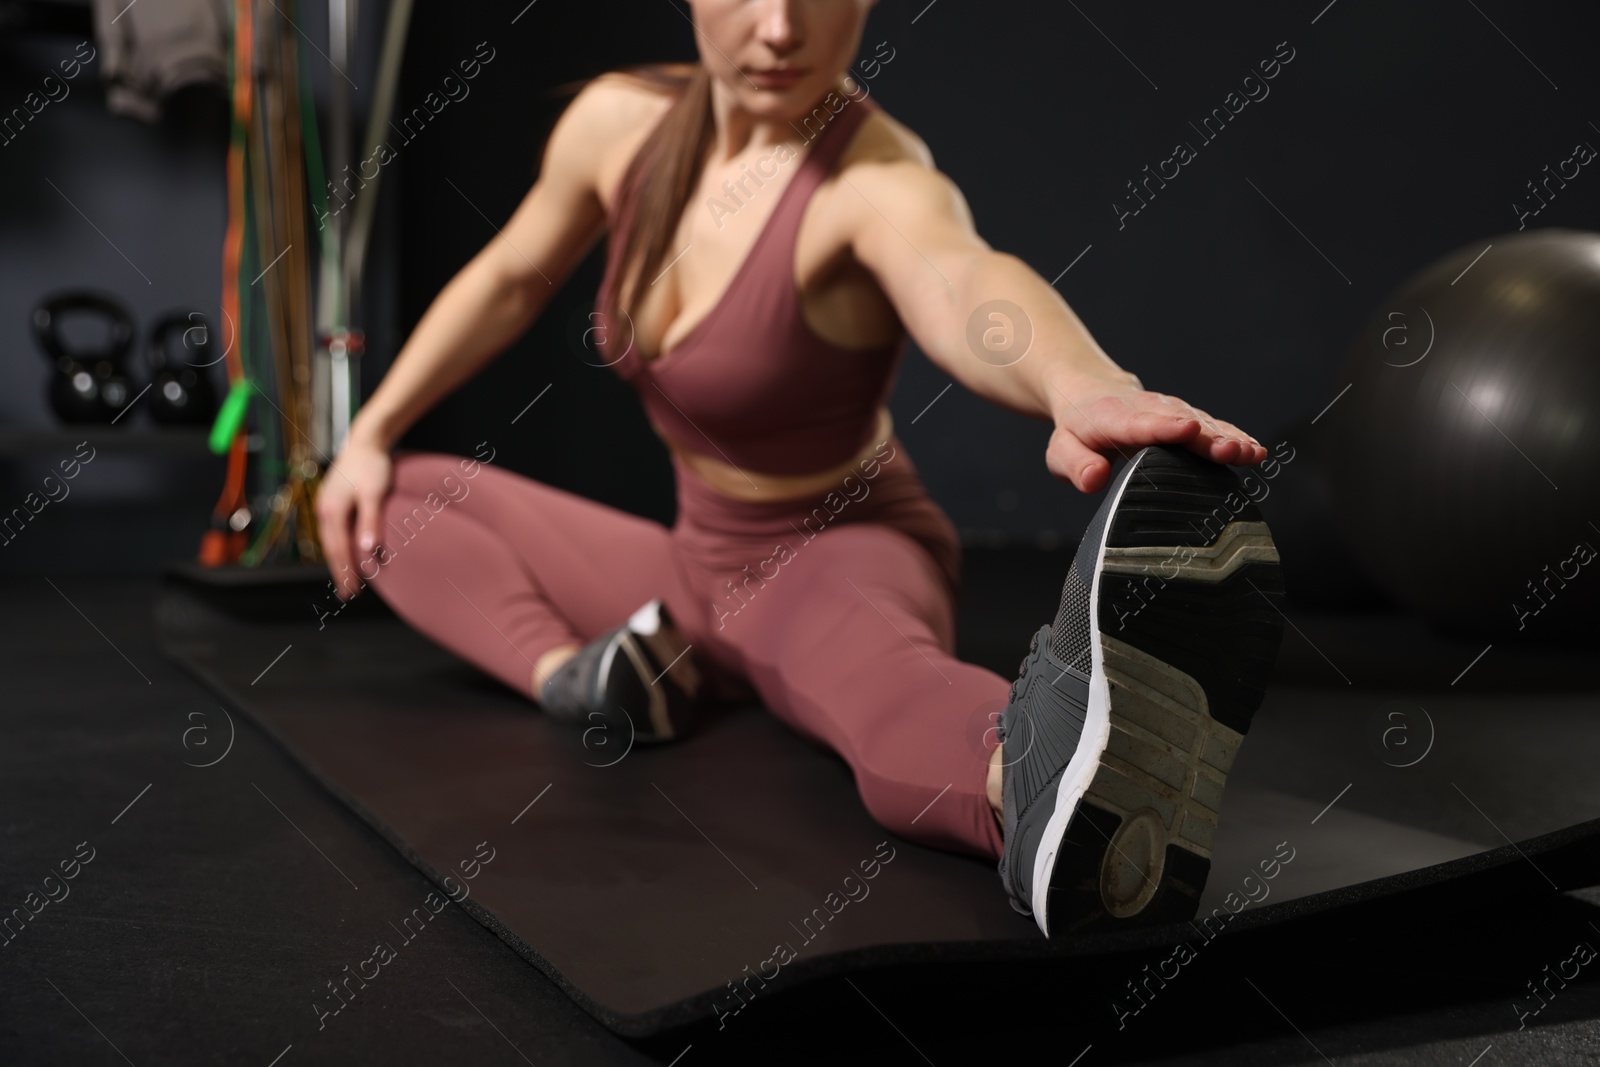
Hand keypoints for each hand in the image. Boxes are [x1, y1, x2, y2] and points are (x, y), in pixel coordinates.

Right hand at [313, 438, 393, 599]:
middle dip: (339, 572)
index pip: (339, 550)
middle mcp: (323, 510)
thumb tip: (368, 550)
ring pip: (329, 541)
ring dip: (337, 562)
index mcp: (332, 510)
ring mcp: (324, 506)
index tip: (354, 590)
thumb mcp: (374, 493)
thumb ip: (370, 521)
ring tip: (346, 580)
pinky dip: (337, 547)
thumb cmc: (372, 465)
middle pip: (330, 549)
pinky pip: (332, 532)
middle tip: (348, 595)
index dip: (347, 572)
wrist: (364, 442)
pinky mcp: (330, 502)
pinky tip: (345, 554)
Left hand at [1044, 374, 1265, 492]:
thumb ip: (1074, 465)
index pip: (1140, 422)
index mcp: (1115, 417)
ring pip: (1203, 424)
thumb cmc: (1078, 428)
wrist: (1092, 393)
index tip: (1186, 430)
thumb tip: (1093, 478)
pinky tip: (1256, 452)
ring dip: (1228, 438)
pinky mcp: (1189, 420)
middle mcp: (1150, 410)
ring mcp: (1174, 414)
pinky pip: (1214, 427)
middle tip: (1229, 451)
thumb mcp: (1061, 449)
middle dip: (1206, 438)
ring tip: (1249, 453)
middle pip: (1181, 423)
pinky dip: (1235, 438)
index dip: (1163, 427)